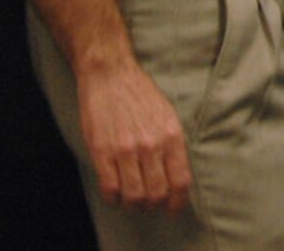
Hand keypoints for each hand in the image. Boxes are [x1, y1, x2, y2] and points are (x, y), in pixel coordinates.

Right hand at [77, 60, 192, 213]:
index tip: (173, 209)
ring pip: (134, 195)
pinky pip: (110, 187)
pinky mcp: (103, 151)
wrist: (110, 74)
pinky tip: (114, 193)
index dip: (178, 202)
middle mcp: (152, 145)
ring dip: (133, 204)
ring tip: (131, 200)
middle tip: (148, 204)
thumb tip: (176, 173)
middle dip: (153, 205)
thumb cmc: (139, 93)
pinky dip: (113, 197)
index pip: (181, 181)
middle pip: (157, 193)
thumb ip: (172, 143)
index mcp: (172, 135)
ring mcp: (126, 149)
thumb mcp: (167, 114)